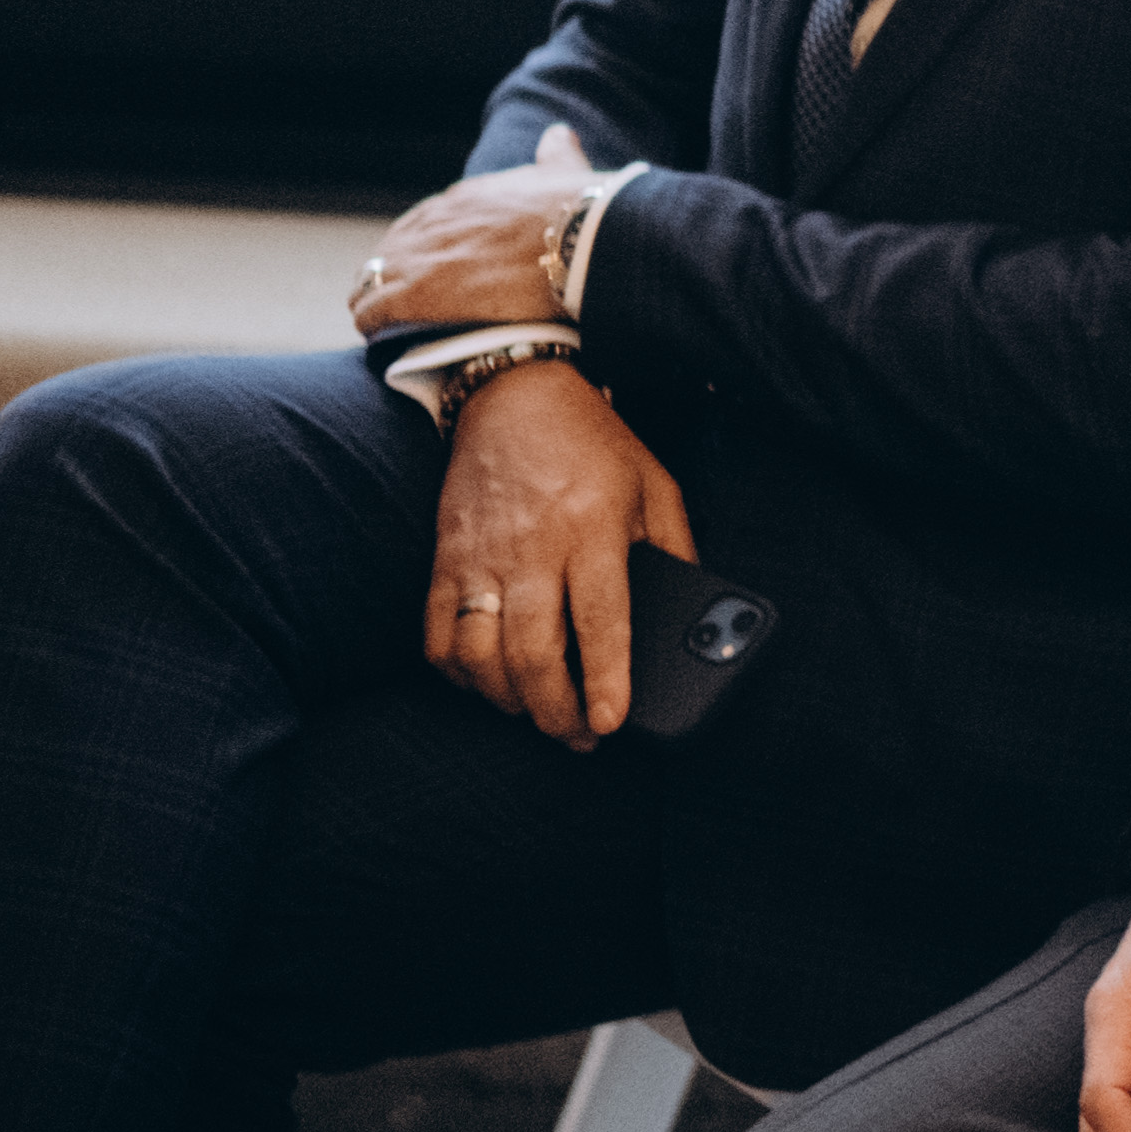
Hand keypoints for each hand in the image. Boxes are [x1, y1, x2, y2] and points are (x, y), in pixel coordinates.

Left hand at [355, 124, 595, 338]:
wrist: (577, 239)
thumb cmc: (577, 209)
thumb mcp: (564, 172)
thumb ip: (556, 154)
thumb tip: (559, 134)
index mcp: (467, 197)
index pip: (425, 220)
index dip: (420, 244)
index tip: (421, 262)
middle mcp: (437, 222)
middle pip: (393, 247)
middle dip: (389, 271)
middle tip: (391, 296)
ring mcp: (424, 256)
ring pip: (374, 277)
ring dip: (372, 297)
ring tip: (374, 318)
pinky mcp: (418, 292)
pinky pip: (375, 308)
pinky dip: (370, 320)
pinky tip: (371, 332)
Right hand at [420, 358, 696, 742]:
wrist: (514, 394)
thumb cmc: (592, 442)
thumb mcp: (655, 483)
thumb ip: (677, 546)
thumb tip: (694, 609)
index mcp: (591, 526)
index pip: (597, 618)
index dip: (605, 678)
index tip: (611, 722)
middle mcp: (531, 546)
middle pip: (532, 651)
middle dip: (555, 710)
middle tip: (580, 737)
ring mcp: (480, 556)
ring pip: (478, 653)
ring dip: (506, 700)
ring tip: (539, 713)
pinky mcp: (444, 559)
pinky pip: (436, 636)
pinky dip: (458, 675)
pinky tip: (488, 684)